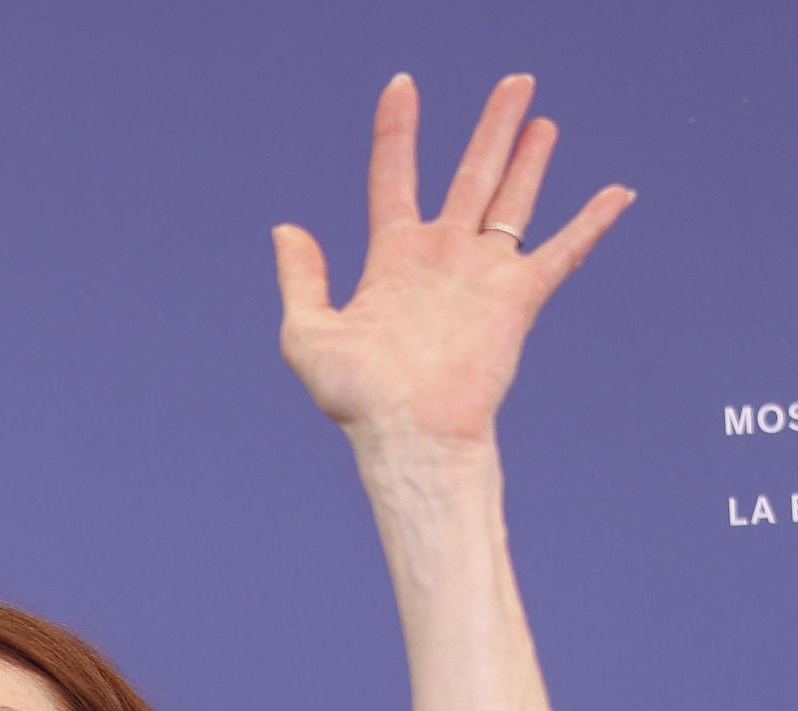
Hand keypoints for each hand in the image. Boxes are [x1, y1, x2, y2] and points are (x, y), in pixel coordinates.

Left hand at [275, 74, 631, 455]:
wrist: (409, 434)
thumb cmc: (358, 398)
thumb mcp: (308, 335)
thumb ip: (302, 279)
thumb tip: (287, 228)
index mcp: (392, 257)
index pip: (394, 176)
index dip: (397, 130)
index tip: (403, 83)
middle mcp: (442, 256)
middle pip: (471, 175)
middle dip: (492, 127)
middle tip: (516, 82)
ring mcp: (483, 274)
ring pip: (514, 199)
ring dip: (530, 158)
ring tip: (542, 119)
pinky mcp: (519, 297)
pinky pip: (564, 250)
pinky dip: (593, 222)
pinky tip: (618, 193)